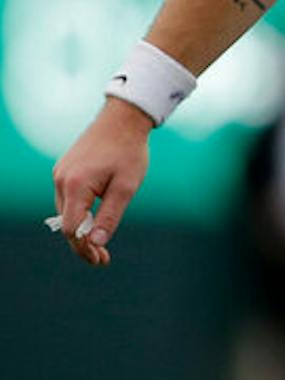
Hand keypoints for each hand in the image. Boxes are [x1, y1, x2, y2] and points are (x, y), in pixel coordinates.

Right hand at [50, 99, 152, 266]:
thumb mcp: (126, 187)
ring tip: (100, 245)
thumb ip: (110, 216)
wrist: (123, 119)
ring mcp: (60, 174)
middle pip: (67, 223)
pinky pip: (68, 199)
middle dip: (83, 243)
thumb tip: (96, 243)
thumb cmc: (129, 152)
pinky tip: (93, 221)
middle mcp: (61, 181)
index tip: (101, 260)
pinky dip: (79, 213)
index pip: (73, 228)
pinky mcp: (64, 170)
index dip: (84, 248)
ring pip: (67, 212)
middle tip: (102, 259)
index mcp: (76, 185)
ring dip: (81, 229)